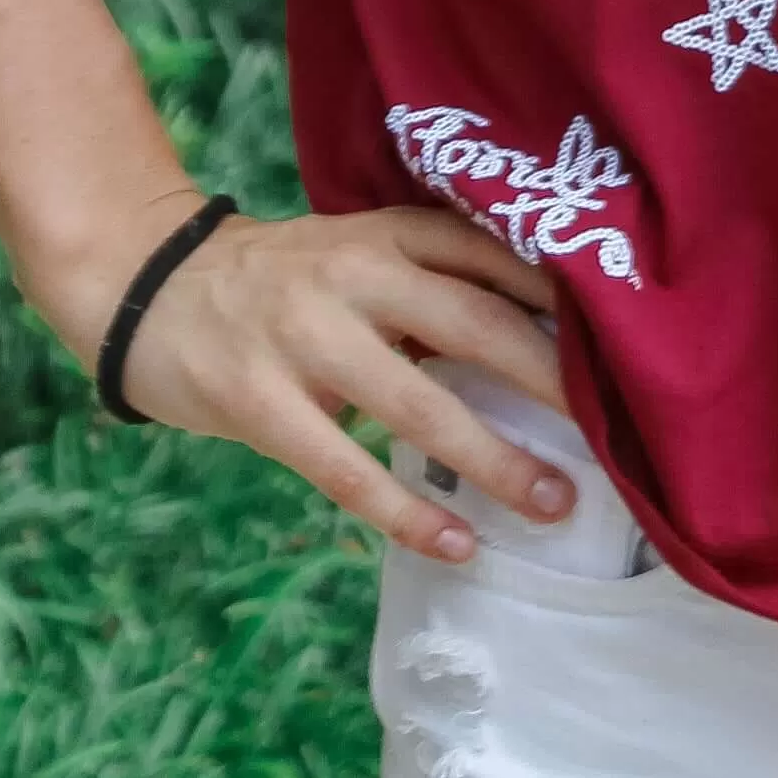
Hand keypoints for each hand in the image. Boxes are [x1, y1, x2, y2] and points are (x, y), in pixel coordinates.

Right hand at [110, 201, 575, 562]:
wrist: (148, 285)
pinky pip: (346, 470)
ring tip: (551, 502)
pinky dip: (406, 513)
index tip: (629, 343)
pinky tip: (457, 545)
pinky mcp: (259, 402)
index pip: (492, 255)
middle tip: (618, 431)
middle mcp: (352, 276)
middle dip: (552, 380)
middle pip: (474, 325)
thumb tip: (549, 339)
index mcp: (386, 233)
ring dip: (493, 459)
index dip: (563, 298)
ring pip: (418, 403)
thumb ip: (434, 283)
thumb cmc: (282, 282)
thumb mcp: (358, 253)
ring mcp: (303, 339)